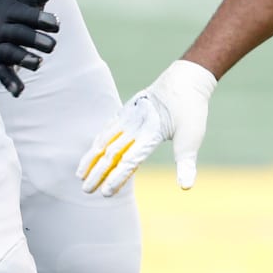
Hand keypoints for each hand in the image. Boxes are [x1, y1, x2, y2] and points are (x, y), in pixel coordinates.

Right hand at [0, 0, 64, 96]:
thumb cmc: (12, 8)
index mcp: (10, 13)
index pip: (27, 16)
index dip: (43, 20)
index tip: (57, 23)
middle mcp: (1, 30)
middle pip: (20, 36)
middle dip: (37, 40)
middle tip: (51, 44)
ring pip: (11, 55)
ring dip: (25, 60)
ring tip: (39, 62)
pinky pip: (1, 74)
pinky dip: (10, 83)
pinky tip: (20, 92)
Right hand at [78, 60, 217, 195]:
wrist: (187, 78)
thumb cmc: (192, 109)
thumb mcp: (192, 137)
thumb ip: (185, 164)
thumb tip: (186, 187)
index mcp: (150, 134)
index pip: (128, 161)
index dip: (116, 178)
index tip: (105, 193)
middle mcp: (135, 125)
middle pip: (111, 153)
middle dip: (98, 173)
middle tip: (86, 190)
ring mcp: (129, 116)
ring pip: (105, 139)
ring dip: (91, 158)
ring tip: (80, 173)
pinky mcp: (129, 108)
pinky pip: (108, 126)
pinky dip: (99, 139)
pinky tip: (93, 148)